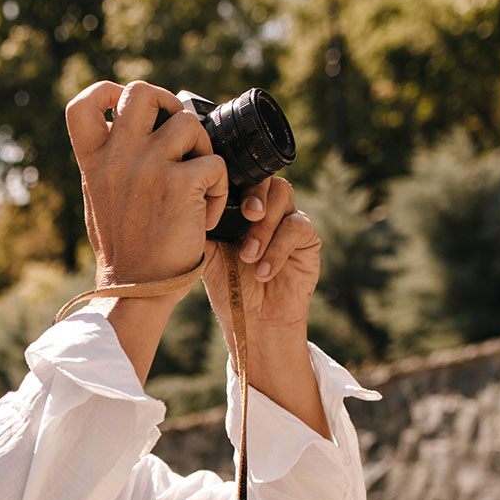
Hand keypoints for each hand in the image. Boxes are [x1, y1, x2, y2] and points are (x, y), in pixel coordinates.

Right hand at [67, 80, 229, 288]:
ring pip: (189, 123)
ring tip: (199, 182)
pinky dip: (220, 188)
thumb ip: (109, 163)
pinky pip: (215, 163)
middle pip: (142, 92)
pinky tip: (208, 213)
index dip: (107, 92)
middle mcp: (118, 156)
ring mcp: (149, 167)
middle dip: (168, 105)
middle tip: (178, 136)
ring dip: (202, 148)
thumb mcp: (99, 198)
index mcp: (93, 161)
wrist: (137, 290)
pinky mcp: (181, 184)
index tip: (123, 108)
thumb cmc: (123, 250)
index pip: (85, 102)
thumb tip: (122, 130)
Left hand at [204, 176, 320, 337]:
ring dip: (264, 227)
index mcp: (240, 207)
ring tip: (248, 257)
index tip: (222, 198)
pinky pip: (296, 227)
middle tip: (247, 215)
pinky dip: (278, 249)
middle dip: (256, 194)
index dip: (235, 182)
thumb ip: (204, 227)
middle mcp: (266, 207)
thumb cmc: (229, 287)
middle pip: (267, 180)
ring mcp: (287, 219)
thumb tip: (191, 203)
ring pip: (282, 197)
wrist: (253, 320)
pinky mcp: (307, 237)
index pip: (242, 179)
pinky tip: (263, 271)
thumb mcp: (209, 255)